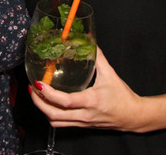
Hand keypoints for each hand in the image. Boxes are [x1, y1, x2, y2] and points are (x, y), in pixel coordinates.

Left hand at [29, 48, 148, 132]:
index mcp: (91, 101)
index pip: (65, 101)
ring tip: (37, 95)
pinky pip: (62, 124)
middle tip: (32, 88)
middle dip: (39, 103)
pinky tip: (49, 104)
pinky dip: (52, 115)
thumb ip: (99, 57)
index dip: (49, 94)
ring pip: (56, 122)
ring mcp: (82, 122)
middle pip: (54, 115)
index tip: (39, 83)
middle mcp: (84, 115)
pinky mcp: (82, 125)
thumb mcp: (111, 74)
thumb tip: (90, 41)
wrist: (133, 116)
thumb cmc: (123, 96)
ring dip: (43, 109)